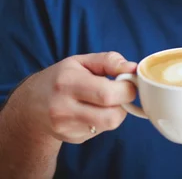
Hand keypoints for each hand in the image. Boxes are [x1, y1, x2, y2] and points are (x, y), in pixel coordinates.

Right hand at [15, 52, 136, 143]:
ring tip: (105, 101)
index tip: (127, 81)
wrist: (31, 105)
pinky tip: (93, 111)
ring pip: (109, 125)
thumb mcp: (82, 61)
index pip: (108, 94)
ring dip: (115, 112)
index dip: (126, 88)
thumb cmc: (62, 78)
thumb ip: (109, 61)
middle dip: (124, 103)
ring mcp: (66, 127)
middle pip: (112, 116)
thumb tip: (133, 68)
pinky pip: (100, 131)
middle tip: (120, 92)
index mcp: (67, 83)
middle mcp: (63, 108)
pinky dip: (104, 120)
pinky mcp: (72, 138)